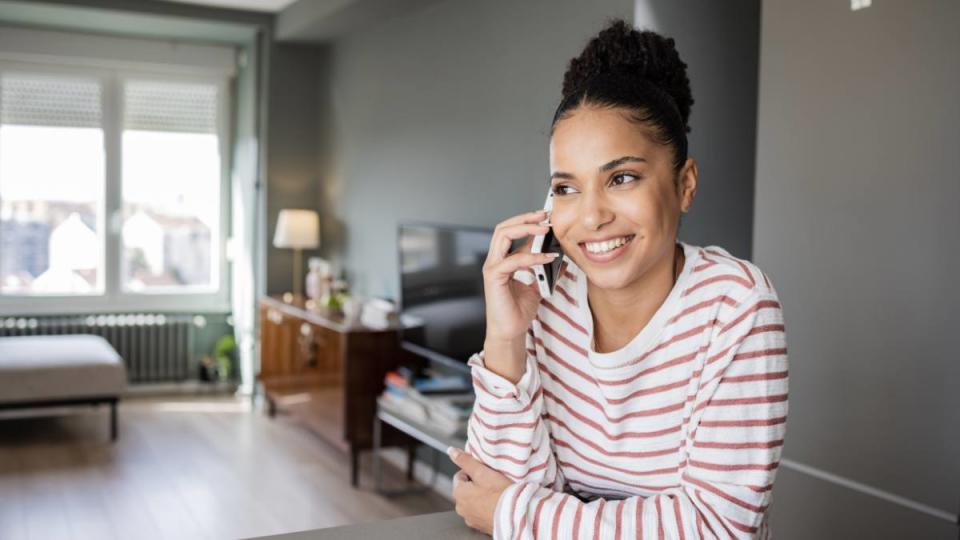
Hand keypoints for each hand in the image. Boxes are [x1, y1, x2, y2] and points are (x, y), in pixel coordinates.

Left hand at [448, 447, 512, 534]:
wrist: (515, 516)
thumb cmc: (500, 494)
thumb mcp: (482, 472)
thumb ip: (465, 461)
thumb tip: (451, 451)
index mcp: (458, 493)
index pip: (460, 475)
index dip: (473, 470)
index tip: (484, 471)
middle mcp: (460, 508)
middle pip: (466, 489)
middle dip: (477, 484)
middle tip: (491, 481)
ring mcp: (470, 518)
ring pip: (473, 501)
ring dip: (481, 496)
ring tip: (495, 493)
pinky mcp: (480, 525)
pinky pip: (480, 512)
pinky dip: (486, 508)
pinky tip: (496, 504)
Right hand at [482, 210, 557, 344]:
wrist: (511, 332)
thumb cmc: (519, 311)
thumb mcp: (538, 286)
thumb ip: (545, 270)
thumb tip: (561, 258)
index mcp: (503, 260)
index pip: (511, 232)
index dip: (528, 222)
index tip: (547, 218)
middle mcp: (495, 261)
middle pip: (504, 228)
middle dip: (525, 218)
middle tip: (545, 216)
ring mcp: (492, 268)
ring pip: (503, 236)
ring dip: (525, 228)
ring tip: (545, 229)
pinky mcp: (494, 278)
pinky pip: (513, 260)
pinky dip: (531, 256)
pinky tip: (546, 257)